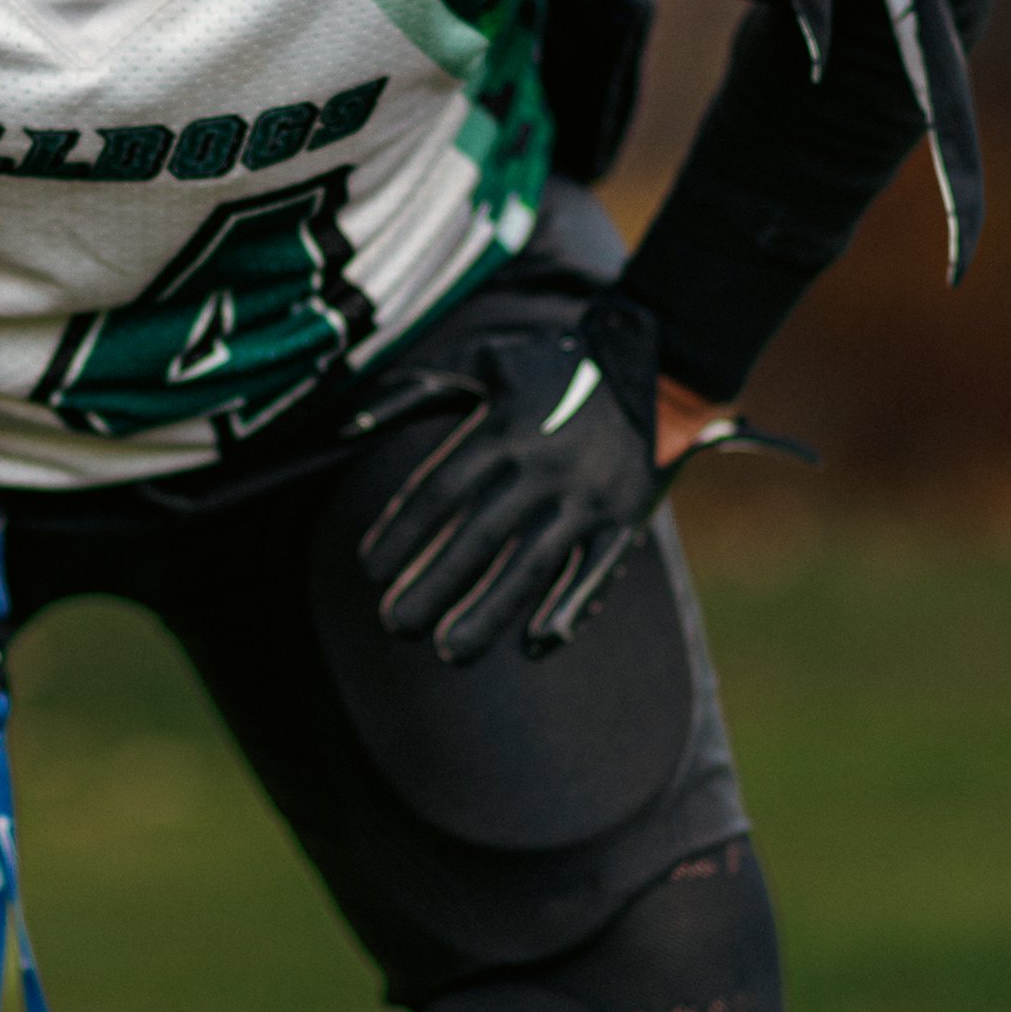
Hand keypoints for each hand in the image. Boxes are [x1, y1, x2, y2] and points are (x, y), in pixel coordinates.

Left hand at [350, 299, 795, 665]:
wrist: (662, 359)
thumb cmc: (559, 363)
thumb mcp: (487, 359)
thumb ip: (419, 386)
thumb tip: (348, 422)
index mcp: (503, 429)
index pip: (439, 492)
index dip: (400, 534)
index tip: (370, 568)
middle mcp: (542, 468)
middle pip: (476, 539)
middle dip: (432, 587)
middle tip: (394, 625)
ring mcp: (587, 498)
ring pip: (531, 568)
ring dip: (488, 615)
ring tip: (449, 652)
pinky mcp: (626, 521)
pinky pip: (595, 576)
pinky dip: (567, 612)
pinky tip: (532, 646)